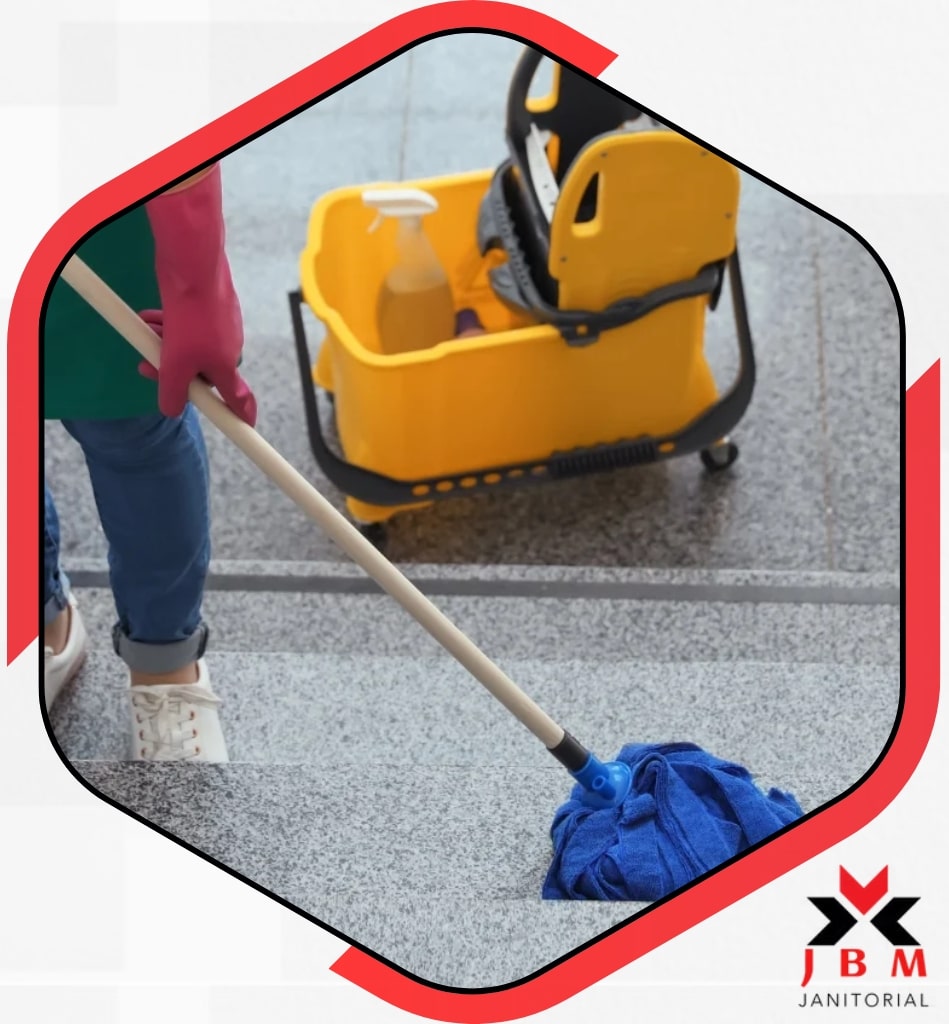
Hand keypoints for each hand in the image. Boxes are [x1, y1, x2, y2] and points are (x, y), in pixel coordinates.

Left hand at [142, 164, 256, 426]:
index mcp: (227, 367)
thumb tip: (171, 410)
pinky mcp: (212, 306)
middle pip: (202, 371)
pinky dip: (170, 326)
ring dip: (167, 346)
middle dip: (174, 370)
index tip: (248, 428)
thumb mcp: (174, 363)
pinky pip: (189, 325)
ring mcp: (222, 326)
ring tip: (146, 334)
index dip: (242, 416)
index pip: (239, 399)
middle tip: (147, 366)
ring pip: (191, 346)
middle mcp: (229, 348)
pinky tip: (149, 318)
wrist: (194, 268)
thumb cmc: (190, 319)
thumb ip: (172, 392)